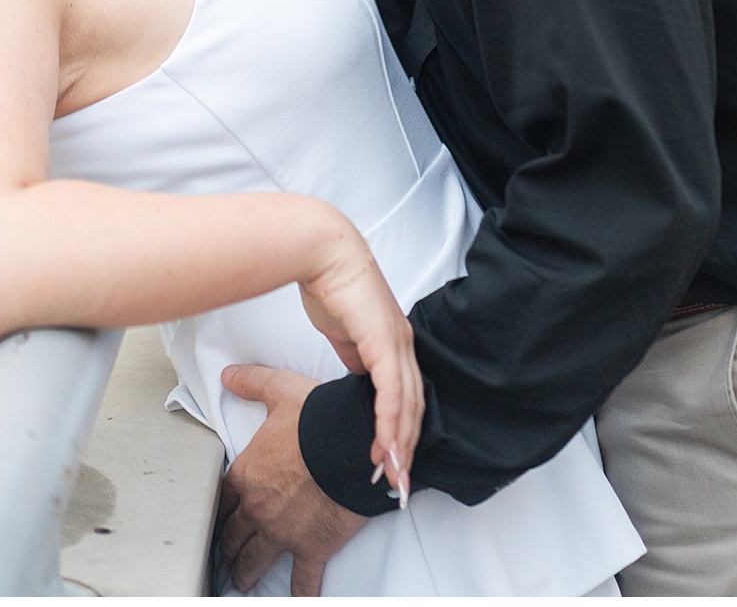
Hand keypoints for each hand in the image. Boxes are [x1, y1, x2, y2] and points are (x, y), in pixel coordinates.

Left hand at [218, 365, 366, 594]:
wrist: (349, 445)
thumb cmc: (315, 419)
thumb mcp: (280, 391)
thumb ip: (252, 382)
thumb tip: (228, 374)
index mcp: (246, 475)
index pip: (220, 499)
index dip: (216, 510)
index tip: (215, 519)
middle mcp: (257, 509)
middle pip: (232, 536)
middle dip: (227, 547)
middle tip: (223, 557)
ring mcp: (282, 533)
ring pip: (254, 561)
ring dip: (245, 572)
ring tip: (241, 581)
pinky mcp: (311, 548)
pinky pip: (302, 581)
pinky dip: (298, 593)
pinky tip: (295, 600)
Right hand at [298, 217, 422, 494]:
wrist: (323, 253)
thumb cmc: (329, 283)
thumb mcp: (344, 330)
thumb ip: (355, 353)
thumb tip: (357, 373)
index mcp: (394, 340)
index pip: (406, 395)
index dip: (401, 430)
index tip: (391, 460)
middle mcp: (403, 343)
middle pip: (414, 406)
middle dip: (406, 448)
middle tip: (398, 483)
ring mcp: (397, 342)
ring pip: (408, 405)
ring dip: (400, 444)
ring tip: (392, 475)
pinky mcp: (384, 342)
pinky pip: (392, 393)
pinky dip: (390, 424)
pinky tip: (385, 447)